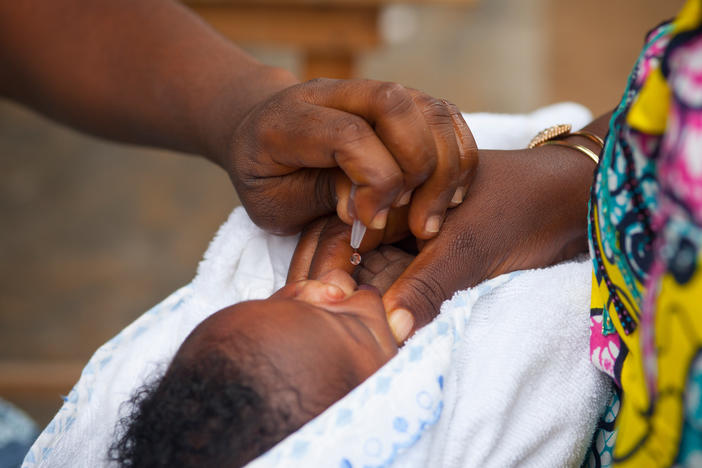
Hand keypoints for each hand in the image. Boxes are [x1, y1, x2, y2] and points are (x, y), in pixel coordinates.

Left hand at [221, 78, 476, 237]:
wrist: (260, 133)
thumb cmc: (266, 177)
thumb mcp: (274, 203)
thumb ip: (320, 199)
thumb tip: (371, 208)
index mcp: (291, 118)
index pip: (349, 134)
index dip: (373, 181)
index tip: (370, 222)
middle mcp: (335, 93)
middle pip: (397, 105)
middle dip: (417, 167)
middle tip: (411, 219)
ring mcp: (372, 92)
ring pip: (431, 108)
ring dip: (445, 167)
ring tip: (432, 216)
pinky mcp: (401, 102)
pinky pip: (446, 118)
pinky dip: (458, 157)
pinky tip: (446, 197)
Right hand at [288, 145, 593, 342]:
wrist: (574, 198)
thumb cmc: (523, 205)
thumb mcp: (472, 243)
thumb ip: (428, 283)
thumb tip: (390, 329)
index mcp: (396, 193)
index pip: (342, 231)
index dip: (328, 267)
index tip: (326, 304)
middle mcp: (400, 218)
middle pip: (355, 257)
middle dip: (342, 289)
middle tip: (333, 327)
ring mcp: (418, 242)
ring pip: (380, 275)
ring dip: (368, 302)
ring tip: (352, 337)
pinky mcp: (438, 262)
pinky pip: (408, 286)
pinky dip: (397, 307)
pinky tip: (387, 332)